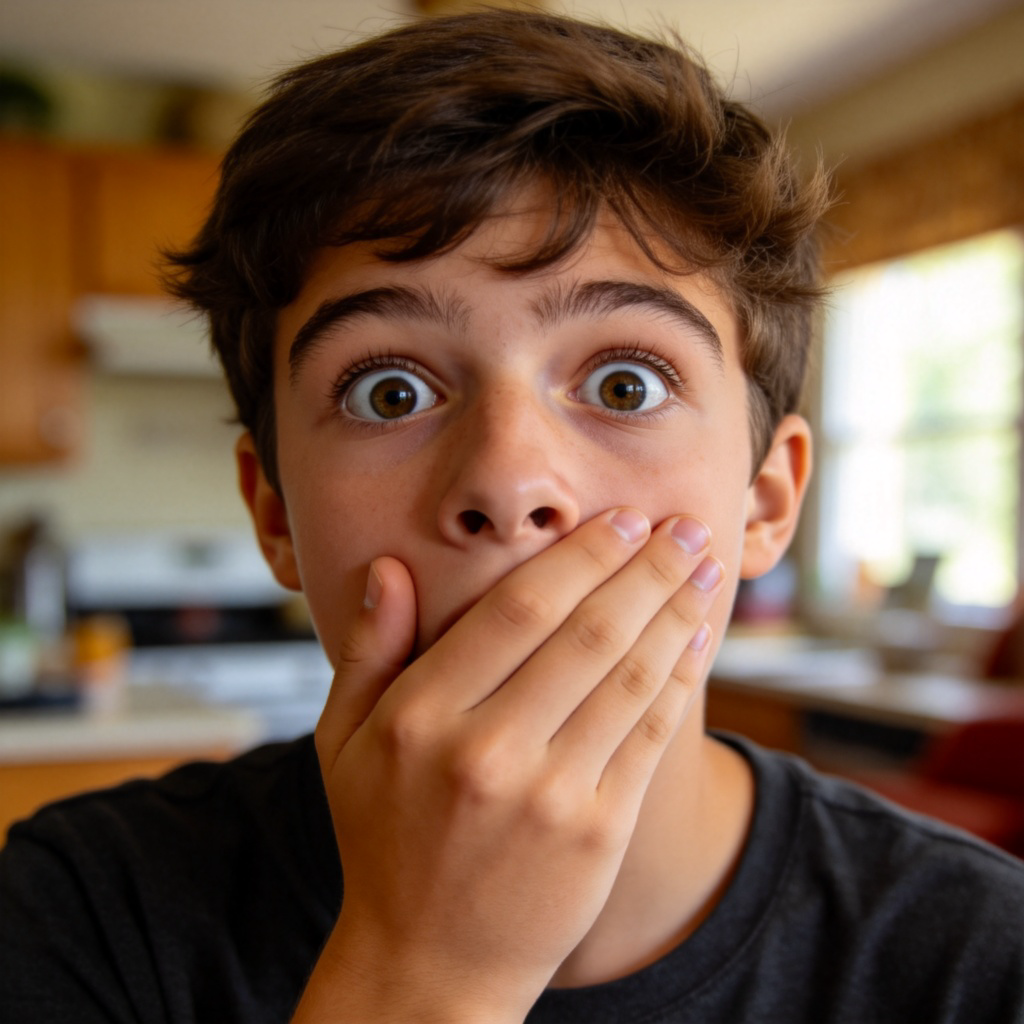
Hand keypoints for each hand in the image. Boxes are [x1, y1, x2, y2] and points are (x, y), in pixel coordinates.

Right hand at [293, 509, 723, 1022]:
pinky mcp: (597, 833)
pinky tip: (697, 639)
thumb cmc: (383, 844)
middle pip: (587, 632)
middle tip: (684, 529)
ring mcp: (548, 795)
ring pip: (629, 677)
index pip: (517, 610)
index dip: (582, 556)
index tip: (624, 520)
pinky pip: (650, 737)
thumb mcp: (342, 745)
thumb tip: (389, 568)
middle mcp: (485, 750)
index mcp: (419, 717)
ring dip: (676, 613)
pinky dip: (680, 679)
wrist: (428, 967)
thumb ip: (367, 650)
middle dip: (646, 569)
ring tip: (706, 570)